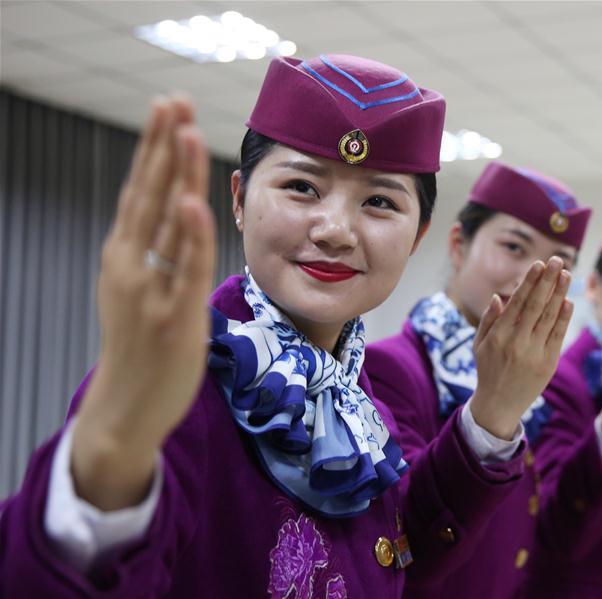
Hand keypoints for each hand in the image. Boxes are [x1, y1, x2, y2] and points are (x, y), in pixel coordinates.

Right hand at [71, 96, 215, 509]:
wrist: (126, 408)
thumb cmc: (141, 347)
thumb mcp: (139, 290)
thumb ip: (156, 252)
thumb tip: (176, 213)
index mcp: (124, 256)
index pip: (141, 190)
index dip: (154, 149)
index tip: (167, 108)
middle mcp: (131, 265)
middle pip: (149, 194)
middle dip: (163, 146)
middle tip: (174, 100)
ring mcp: (149, 291)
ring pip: (166, 223)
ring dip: (176, 174)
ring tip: (185, 130)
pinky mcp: (173, 318)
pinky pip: (184, 269)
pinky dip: (188, 235)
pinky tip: (191, 201)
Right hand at [469, 257, 572, 439]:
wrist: (499, 405)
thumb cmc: (488, 370)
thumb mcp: (479, 345)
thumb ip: (488, 320)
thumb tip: (498, 296)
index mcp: (499, 335)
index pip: (518, 302)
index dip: (530, 281)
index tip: (539, 264)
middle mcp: (517, 342)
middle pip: (537, 305)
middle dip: (548, 280)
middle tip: (558, 260)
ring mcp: (534, 353)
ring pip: (550, 317)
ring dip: (560, 294)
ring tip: (567, 274)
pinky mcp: (548, 363)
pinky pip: (558, 336)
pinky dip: (564, 318)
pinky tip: (568, 301)